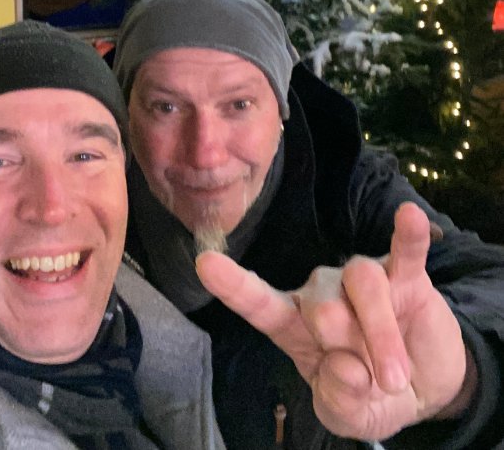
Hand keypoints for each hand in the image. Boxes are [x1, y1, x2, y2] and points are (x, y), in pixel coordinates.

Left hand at [196, 202, 471, 441]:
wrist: (426, 390)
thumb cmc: (371, 395)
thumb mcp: (350, 415)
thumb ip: (339, 400)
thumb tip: (345, 368)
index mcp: (295, 325)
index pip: (259, 302)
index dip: (234, 284)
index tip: (206, 263)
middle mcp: (323, 294)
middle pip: (321, 303)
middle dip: (345, 344)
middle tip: (372, 381)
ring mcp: (363, 280)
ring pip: (362, 283)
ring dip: (380, 334)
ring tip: (395, 377)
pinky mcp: (406, 276)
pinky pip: (404, 250)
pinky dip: (407, 235)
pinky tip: (409, 217)